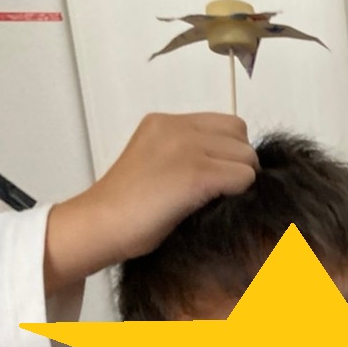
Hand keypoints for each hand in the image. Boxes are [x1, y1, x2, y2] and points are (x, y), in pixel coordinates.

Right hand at [44, 112, 257, 293]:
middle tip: (221, 190)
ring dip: (241, 181)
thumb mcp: (156, 165)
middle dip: (240, 163)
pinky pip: (244, 178)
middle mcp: (176, 127)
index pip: (226, 125)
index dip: (229, 152)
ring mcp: (186, 148)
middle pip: (240, 135)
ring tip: (214, 200)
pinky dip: (237, 194)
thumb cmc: (127, 210)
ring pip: (247, 157)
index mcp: (164, 122)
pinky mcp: (195, 174)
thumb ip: (187, 154)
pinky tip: (212, 207)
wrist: (100, 225)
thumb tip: (230, 169)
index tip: (216, 177)